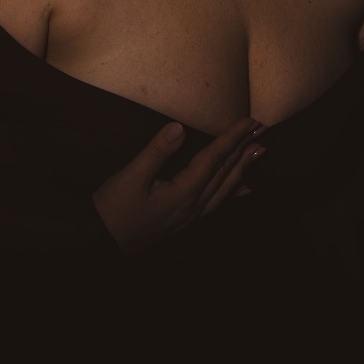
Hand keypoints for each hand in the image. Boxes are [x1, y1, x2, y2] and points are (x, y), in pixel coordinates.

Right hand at [92, 117, 266, 255]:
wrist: (101, 243)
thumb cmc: (113, 209)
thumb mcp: (131, 177)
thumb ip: (157, 151)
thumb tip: (180, 127)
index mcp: (183, 192)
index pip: (214, 159)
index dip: (232, 138)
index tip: (249, 121)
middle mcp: (194, 206)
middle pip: (226, 172)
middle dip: (245, 150)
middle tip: (263, 130)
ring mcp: (191, 216)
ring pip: (225, 188)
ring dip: (243, 168)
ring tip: (259, 151)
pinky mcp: (185, 221)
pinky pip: (217, 203)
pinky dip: (233, 192)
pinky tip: (243, 189)